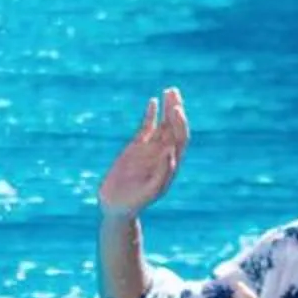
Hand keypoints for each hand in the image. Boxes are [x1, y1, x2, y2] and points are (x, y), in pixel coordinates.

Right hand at [97, 87, 188, 218]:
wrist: (116, 206)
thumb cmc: (135, 202)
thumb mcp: (151, 190)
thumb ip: (162, 173)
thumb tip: (171, 152)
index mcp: (171, 164)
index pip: (181, 138)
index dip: (180, 123)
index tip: (176, 110)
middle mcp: (163, 154)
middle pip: (174, 127)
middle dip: (176, 109)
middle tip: (174, 91)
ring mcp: (150, 149)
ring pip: (162, 124)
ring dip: (167, 108)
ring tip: (169, 90)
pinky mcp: (136, 147)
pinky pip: (146, 127)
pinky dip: (150, 114)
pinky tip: (152, 102)